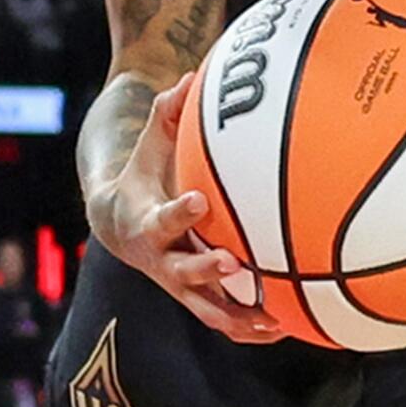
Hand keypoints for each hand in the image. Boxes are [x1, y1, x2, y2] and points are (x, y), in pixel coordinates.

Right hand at [85, 75, 281, 343]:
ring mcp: (179, 283)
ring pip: (206, 308)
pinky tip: (285, 327)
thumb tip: (187, 78)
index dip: (178, 214)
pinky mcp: (197, 296)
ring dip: (236, 317)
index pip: (162, 219)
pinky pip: (223, 318)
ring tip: (272, 320)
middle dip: (203, 269)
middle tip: (231, 263)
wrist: (120, 222)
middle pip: (180, 272)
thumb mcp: (150, 143)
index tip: (197, 202)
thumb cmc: (146, 173)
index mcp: (147, 222)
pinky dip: (249, 328)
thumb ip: (167, 112)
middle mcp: (161, 260)